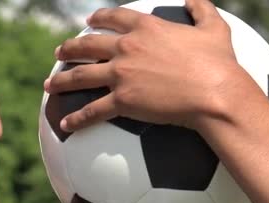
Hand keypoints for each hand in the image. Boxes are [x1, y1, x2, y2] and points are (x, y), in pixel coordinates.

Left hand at [45, 0, 246, 131]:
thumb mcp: (214, 28)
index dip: (99, 18)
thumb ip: (201, 9)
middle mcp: (126, 47)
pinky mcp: (122, 101)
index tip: (88, 21)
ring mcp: (121, 74)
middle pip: (88, 45)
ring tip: (49, 86)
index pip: (114, 18)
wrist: (214, 93)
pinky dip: (76, 119)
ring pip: (81, 76)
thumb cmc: (219, 62)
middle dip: (70, 48)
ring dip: (61, 81)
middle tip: (58, 53)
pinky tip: (65, 124)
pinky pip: (92, 111)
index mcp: (146, 28)